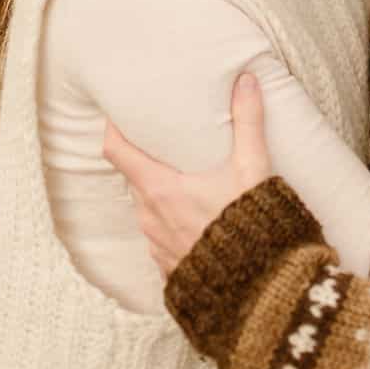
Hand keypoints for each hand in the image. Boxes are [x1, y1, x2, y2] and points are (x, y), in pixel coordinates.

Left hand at [102, 73, 270, 277]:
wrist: (257, 288)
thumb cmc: (250, 223)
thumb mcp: (252, 167)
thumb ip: (248, 121)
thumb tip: (246, 81)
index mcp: (160, 188)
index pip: (116, 151)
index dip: (112, 129)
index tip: (119, 115)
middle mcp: (149, 217)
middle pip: (134, 178)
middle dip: (145, 160)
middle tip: (163, 143)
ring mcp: (156, 245)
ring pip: (147, 209)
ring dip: (160, 193)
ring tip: (184, 181)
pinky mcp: (169, 268)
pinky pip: (160, 238)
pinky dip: (171, 224)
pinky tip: (196, 220)